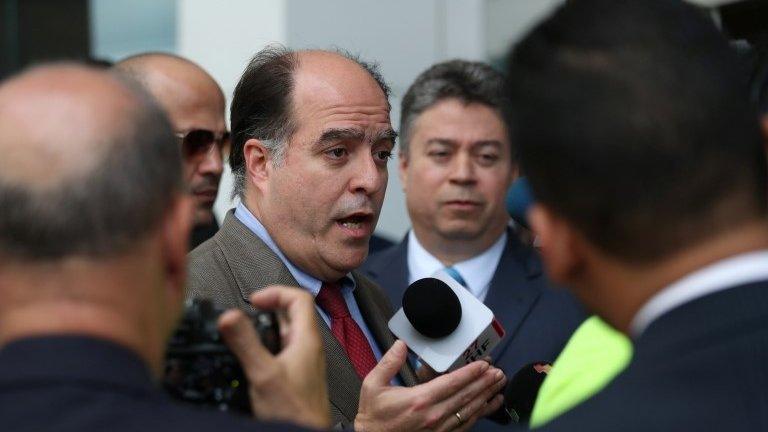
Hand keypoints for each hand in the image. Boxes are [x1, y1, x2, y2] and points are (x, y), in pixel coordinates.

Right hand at [218, 285, 330, 428]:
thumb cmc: (295, 411)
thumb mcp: (263, 373)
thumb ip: (246, 343)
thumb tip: (230, 316)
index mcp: (307, 339)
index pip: (300, 297)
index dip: (275, 292)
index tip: (254, 301)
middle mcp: (309, 347)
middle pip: (292, 313)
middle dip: (268, 308)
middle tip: (248, 311)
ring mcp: (305, 360)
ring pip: (287, 332)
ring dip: (268, 326)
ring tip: (248, 329)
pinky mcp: (298, 374)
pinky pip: (284, 349)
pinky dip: (269, 344)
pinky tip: (255, 355)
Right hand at [354, 340, 505, 431]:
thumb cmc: (373, 415)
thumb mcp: (373, 385)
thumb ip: (388, 363)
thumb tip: (400, 344)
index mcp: (419, 400)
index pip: (452, 383)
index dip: (470, 373)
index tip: (484, 364)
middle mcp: (433, 415)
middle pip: (465, 396)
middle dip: (484, 382)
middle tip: (499, 372)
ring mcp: (439, 428)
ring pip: (469, 410)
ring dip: (486, 396)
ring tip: (500, 385)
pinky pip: (465, 424)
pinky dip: (480, 414)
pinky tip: (490, 405)